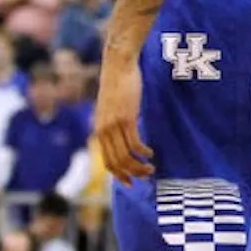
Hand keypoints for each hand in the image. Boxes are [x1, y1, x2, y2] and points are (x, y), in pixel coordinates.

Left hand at [96, 52, 152, 185]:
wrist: (118, 66)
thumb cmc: (117, 86)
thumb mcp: (111, 109)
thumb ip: (113, 124)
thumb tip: (122, 137)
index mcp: (99, 131)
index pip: (107, 162)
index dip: (119, 175)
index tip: (130, 183)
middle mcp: (104, 131)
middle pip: (117, 163)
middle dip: (132, 174)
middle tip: (146, 177)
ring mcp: (114, 125)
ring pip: (126, 156)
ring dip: (140, 166)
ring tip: (151, 168)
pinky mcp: (126, 118)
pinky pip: (135, 143)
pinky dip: (143, 152)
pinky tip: (150, 153)